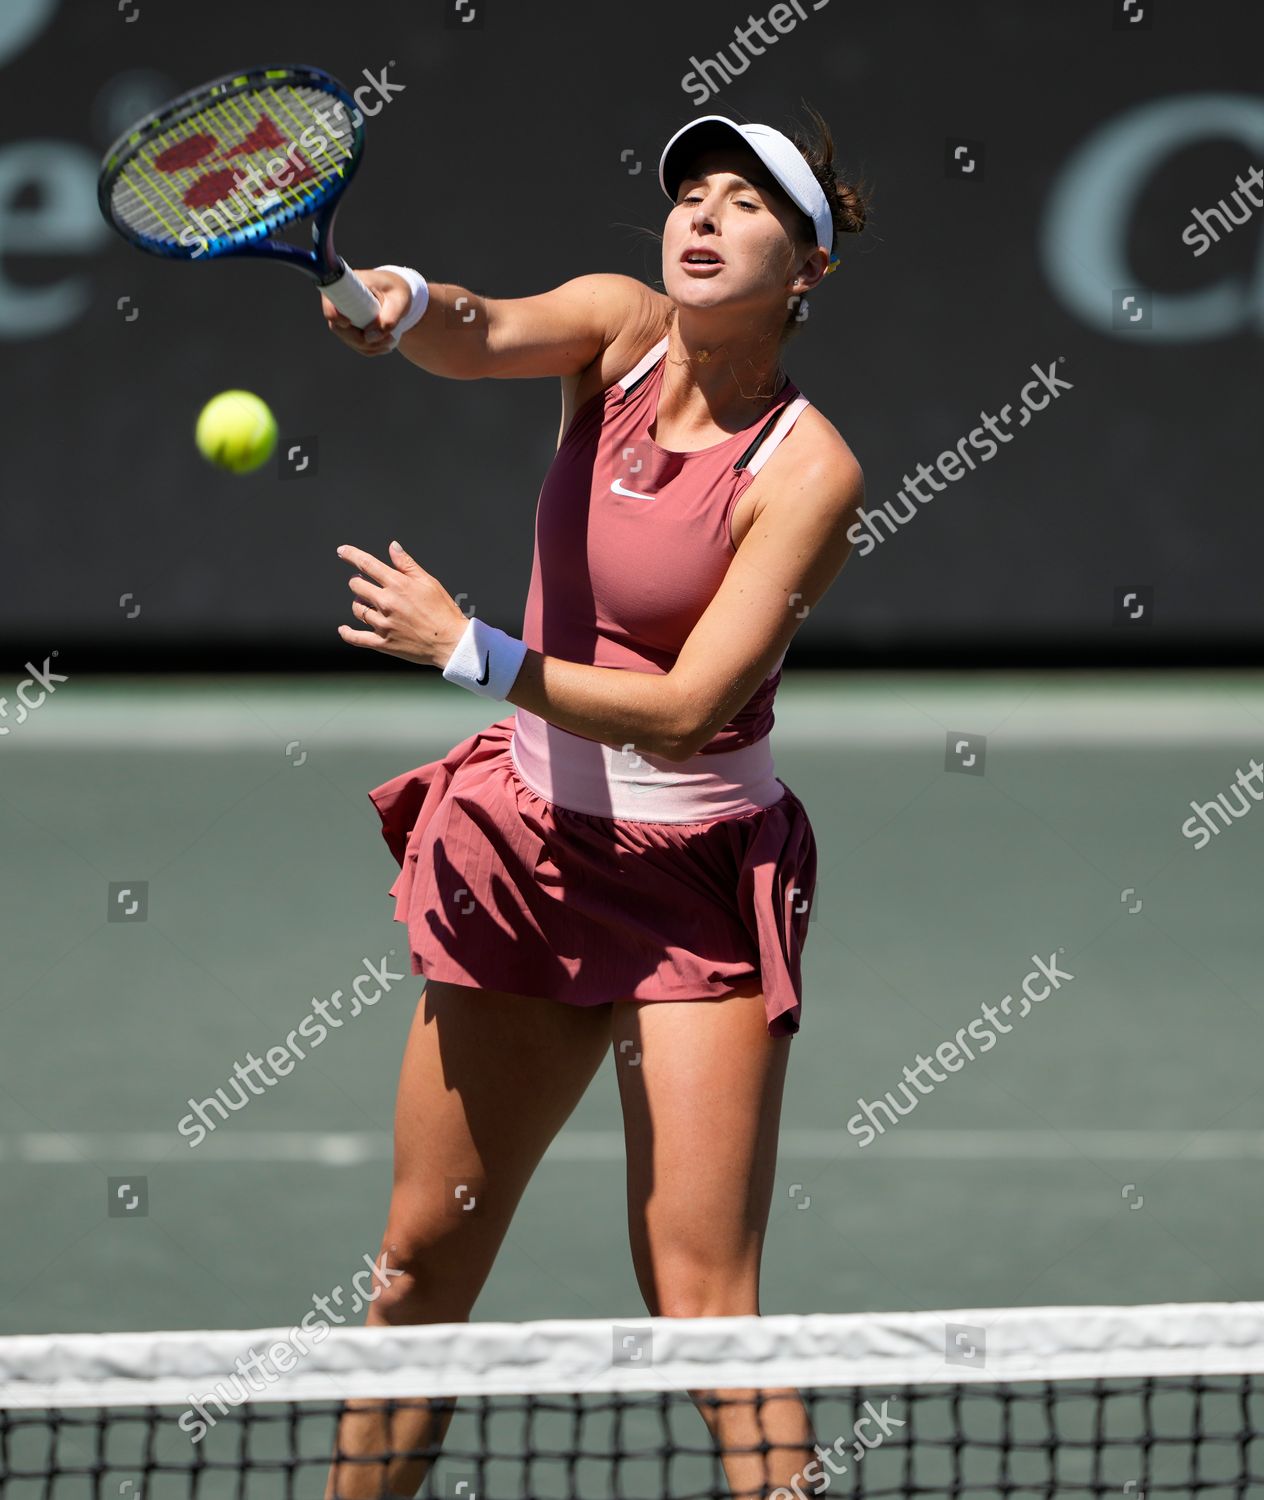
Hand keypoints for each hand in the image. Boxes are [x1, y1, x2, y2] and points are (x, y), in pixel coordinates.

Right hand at [320, 269, 411, 354]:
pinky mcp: (349, 328)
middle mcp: (341, 300)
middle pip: (338, 327)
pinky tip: (386, 344)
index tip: (347, 323)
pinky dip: (371, 348)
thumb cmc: (397, 291)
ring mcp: (343, 316)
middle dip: (362, 339)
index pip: (330, 300)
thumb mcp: (399, 301)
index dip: (334, 314)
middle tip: (388, 337)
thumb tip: (370, 337)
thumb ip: (389, 318)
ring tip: (391, 338)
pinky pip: (356, 344)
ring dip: (370, 346)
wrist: (397, 293)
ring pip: (348, 339)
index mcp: (349, 284)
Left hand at [336, 541, 470, 666]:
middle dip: (358, 582)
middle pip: (356, 586)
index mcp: (398, 584)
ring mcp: (383, 624)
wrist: (452, 642)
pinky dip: (347, 633)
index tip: (342, 551)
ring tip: (368, 604)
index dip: (351, 555)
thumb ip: (407, 564)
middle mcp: (387, 603)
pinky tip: (343, 629)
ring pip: (357, 609)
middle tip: (364, 583)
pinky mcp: (383, 643)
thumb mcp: (429, 582)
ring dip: (359, 604)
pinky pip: (356, 638)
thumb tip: (392, 546)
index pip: (367, 564)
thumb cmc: (444, 610)